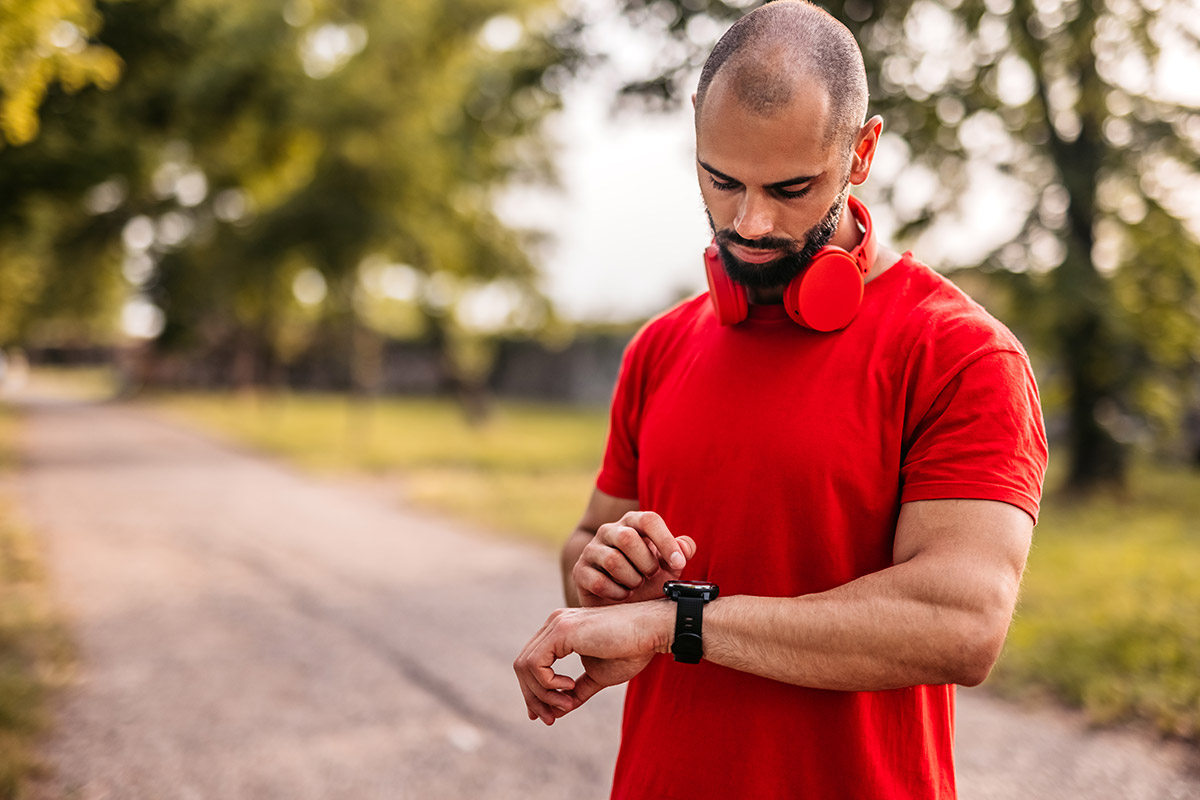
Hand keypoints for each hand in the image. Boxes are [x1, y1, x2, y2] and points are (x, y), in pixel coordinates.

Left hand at [514, 600, 672, 724]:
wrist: (651, 632)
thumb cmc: (631, 650)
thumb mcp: (598, 677)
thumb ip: (576, 691)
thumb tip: (556, 712)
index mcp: (560, 631)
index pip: (531, 663)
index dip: (533, 692)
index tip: (545, 715)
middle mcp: (553, 624)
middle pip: (522, 666)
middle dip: (533, 697)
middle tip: (550, 719)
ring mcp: (556, 624)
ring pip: (524, 666)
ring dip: (542, 694)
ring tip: (567, 704)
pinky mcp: (562, 630)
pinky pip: (535, 664)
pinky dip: (547, 683)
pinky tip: (570, 686)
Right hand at [573, 511, 696, 606]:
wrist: (620, 601)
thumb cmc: (647, 577)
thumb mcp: (668, 566)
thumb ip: (681, 552)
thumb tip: (685, 546)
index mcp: (633, 523)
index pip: (648, 520)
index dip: (666, 541)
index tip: (679, 563)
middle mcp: (609, 531)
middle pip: (627, 538)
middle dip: (646, 563)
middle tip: (651, 575)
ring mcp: (592, 550)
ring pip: (612, 561)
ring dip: (632, 579)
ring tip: (636, 585)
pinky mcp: (580, 571)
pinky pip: (598, 581)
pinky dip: (617, 593)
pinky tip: (622, 595)